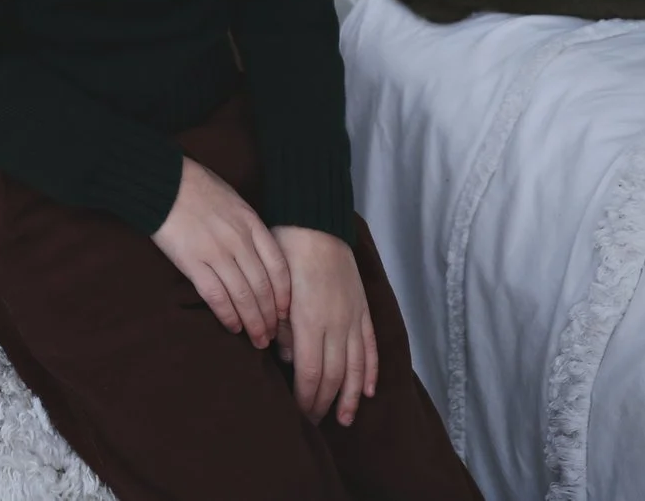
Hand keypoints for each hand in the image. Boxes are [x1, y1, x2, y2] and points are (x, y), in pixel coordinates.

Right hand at [150, 158, 290, 349]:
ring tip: (257, 340)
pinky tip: (233, 327)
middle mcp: (239, 240)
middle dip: (270, 316)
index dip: (284, 294)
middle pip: (263, 287)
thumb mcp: (233, 200)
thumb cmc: (197, 187)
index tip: (285, 312)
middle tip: (272, 336)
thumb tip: (257, 254)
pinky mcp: (193, 262)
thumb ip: (247, 226)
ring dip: (253, 322)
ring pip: (244, 296)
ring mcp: (217, 252)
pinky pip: (216, 296)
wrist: (164, 181)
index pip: (278, 267)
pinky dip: (227, 315)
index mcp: (251, 223)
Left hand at [270, 225, 377, 426]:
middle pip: (335, 375)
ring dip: (352, 395)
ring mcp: (353, 316)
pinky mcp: (362, 307)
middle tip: (315, 423)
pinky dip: (370, 369)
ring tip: (347, 418)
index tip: (299, 414)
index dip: (307, 397)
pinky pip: (369, 345)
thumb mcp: (275, 288)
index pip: (312, 372)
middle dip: (325, 402)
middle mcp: (337, 323)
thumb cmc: (287, 251)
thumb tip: (284, 355)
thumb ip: (280, 325)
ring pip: (356, 366)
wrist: (315, 221)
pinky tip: (369, 388)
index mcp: (311, 320)